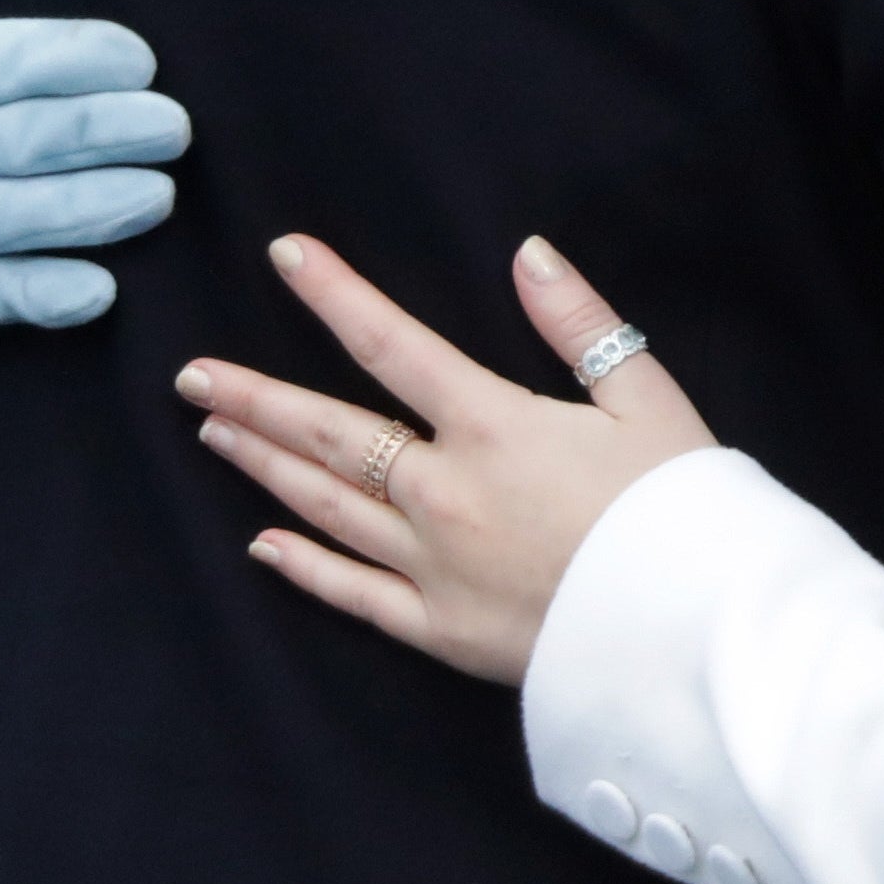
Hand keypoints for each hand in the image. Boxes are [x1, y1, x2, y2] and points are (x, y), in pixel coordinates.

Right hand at [0, 0, 188, 338]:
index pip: (1, 64)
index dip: (77, 60)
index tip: (140, 58)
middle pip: (27, 142)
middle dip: (111, 134)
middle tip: (178, 127)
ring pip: (20, 220)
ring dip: (99, 210)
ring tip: (160, 193)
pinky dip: (44, 295)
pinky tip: (99, 288)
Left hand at [181, 233, 716, 688]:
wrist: (691, 629)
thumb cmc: (678, 506)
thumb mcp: (646, 397)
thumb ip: (579, 324)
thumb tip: (528, 254)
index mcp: (493, 426)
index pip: (393, 343)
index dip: (335, 294)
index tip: (285, 255)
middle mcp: (443, 492)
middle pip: (330, 433)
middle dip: (256, 398)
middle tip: (193, 376)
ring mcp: (431, 566)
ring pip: (326, 506)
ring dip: (265, 466)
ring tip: (214, 433)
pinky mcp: (438, 629)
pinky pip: (352, 593)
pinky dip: (303, 567)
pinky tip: (263, 546)